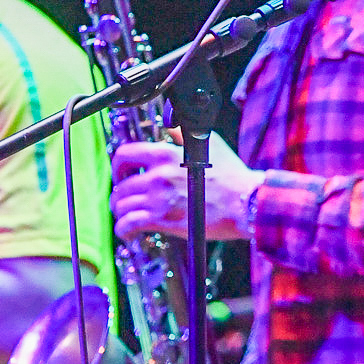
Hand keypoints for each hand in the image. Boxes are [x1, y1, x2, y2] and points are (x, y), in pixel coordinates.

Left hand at [110, 132, 260, 242]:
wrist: (246, 202)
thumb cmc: (233, 177)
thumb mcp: (209, 143)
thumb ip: (184, 137)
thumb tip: (174, 130)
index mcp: (166, 154)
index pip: (124, 154)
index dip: (118, 166)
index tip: (122, 174)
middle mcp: (158, 175)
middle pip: (120, 185)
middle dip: (118, 195)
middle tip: (124, 201)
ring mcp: (159, 199)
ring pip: (121, 206)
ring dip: (119, 213)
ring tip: (125, 218)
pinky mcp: (164, 220)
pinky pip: (129, 224)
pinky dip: (123, 230)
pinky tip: (128, 233)